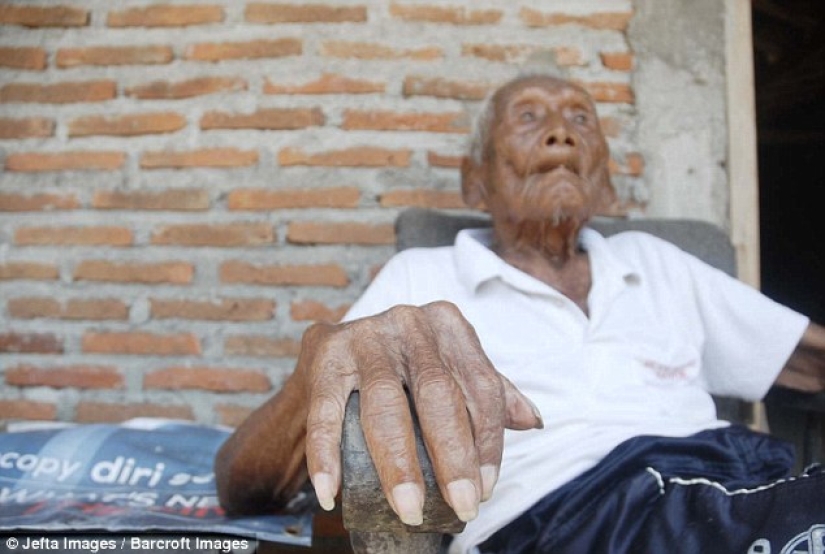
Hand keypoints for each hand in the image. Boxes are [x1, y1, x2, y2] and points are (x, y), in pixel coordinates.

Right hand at [300, 301, 542, 525]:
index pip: (480, 384)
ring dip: (398, 464)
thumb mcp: (447, 366)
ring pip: (385, 404)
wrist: (331, 350)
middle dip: (453, 456)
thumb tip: (531, 419)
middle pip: (438, 393)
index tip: (486, 487)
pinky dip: (326, 457)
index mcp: (447, 324)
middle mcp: (408, 322)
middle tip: (462, 505)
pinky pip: (326, 411)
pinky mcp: (325, 354)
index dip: (488, 440)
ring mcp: (364, 336)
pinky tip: (332, 493)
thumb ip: (486, 390)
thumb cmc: (400, 364)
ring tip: (410, 509)